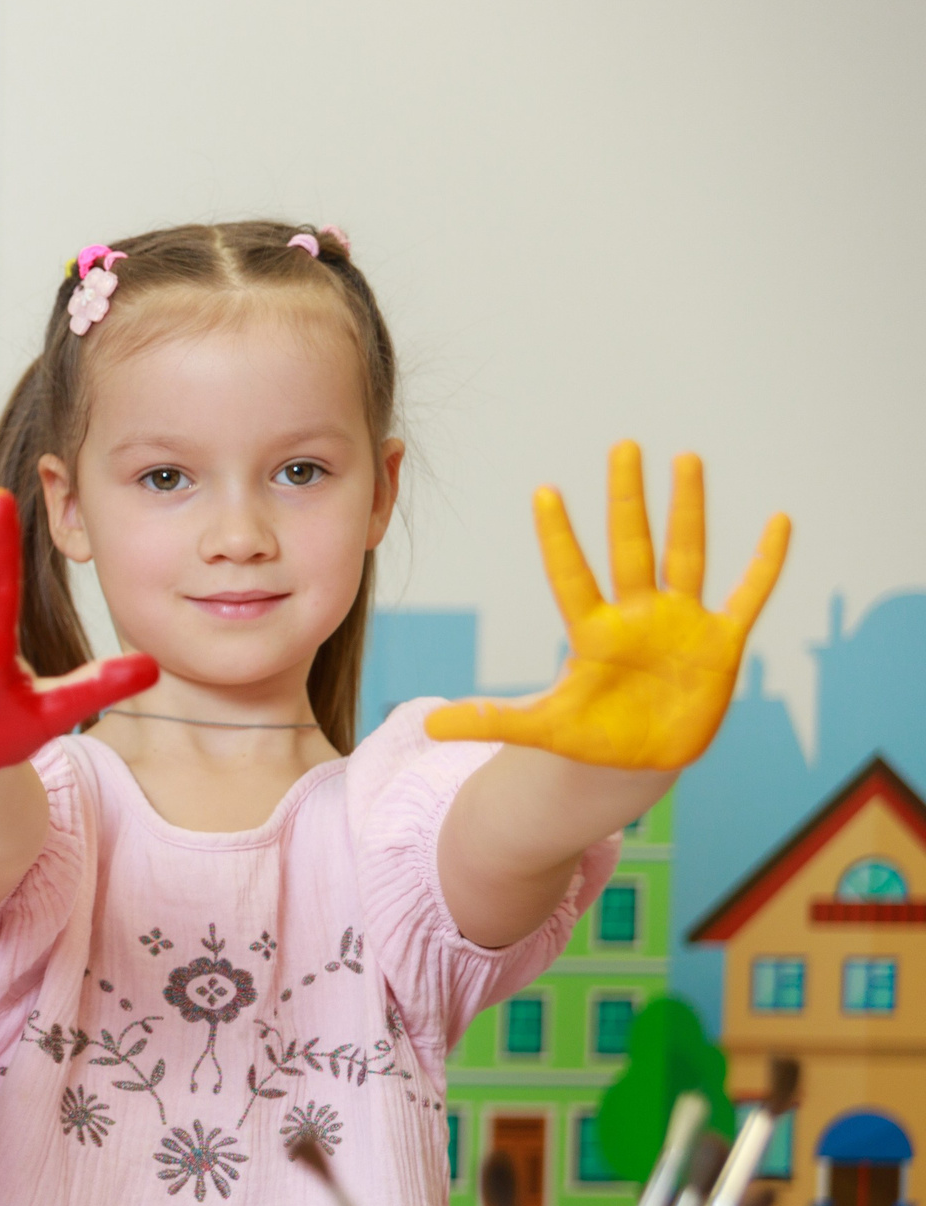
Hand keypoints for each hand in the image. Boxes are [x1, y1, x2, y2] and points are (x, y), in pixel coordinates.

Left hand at [424, 443, 789, 768]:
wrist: (639, 760)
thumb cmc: (590, 736)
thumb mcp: (541, 729)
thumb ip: (491, 721)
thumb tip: (427, 727)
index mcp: (593, 633)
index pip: (571, 575)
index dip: (559, 538)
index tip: (543, 492)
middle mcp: (638, 616)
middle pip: (631, 547)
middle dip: (627, 500)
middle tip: (623, 445)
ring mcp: (681, 624)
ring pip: (687, 555)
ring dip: (689, 510)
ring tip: (686, 459)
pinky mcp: (721, 643)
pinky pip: (747, 595)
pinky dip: (764, 564)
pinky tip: (780, 522)